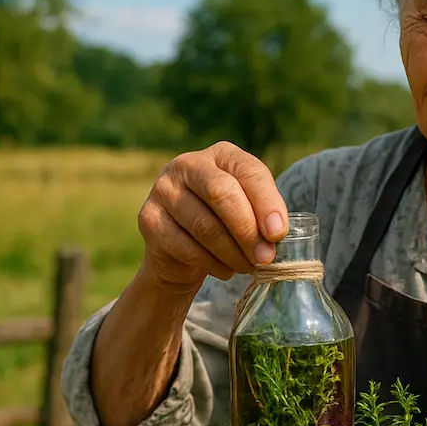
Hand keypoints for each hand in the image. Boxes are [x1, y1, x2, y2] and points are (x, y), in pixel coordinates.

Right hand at [137, 141, 288, 291]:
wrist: (182, 251)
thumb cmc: (225, 224)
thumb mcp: (249, 211)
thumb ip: (263, 216)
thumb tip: (275, 234)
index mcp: (221, 154)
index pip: (248, 171)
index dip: (266, 202)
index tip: (278, 233)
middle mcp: (188, 165)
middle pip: (222, 193)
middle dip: (248, 230)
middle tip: (265, 257)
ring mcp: (163, 190)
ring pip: (204, 225)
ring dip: (232, 253)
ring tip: (248, 267)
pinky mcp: (148, 218)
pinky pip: (184, 246)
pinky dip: (212, 264)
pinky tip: (226, 271)